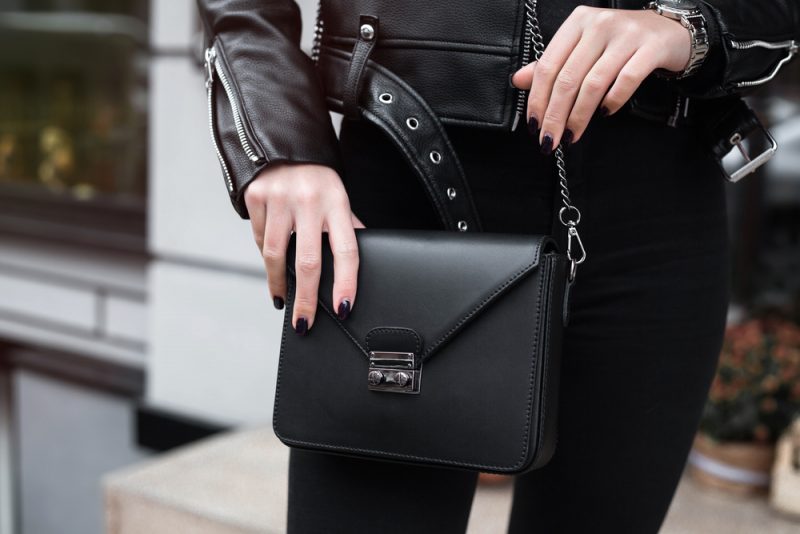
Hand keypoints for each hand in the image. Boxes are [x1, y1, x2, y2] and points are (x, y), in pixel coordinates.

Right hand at [244, 162, 365, 334]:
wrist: (281, 141)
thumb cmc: (317, 179)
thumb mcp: (338, 196)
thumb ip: (345, 228)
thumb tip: (356, 266)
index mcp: (337, 201)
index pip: (347, 249)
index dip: (346, 282)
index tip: (342, 308)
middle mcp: (308, 199)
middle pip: (308, 261)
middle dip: (306, 299)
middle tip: (305, 323)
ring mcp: (279, 197)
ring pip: (275, 255)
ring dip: (279, 283)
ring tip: (283, 299)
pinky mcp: (255, 196)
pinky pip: (259, 238)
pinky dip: (266, 254)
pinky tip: (272, 259)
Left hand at [510, 6, 691, 150]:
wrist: (669, 30)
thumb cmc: (619, 42)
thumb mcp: (582, 47)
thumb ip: (552, 64)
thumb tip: (518, 81)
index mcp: (577, 23)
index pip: (548, 66)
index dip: (537, 99)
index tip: (533, 125)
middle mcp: (599, 25)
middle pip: (568, 78)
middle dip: (555, 115)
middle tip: (549, 140)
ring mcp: (627, 34)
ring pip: (593, 83)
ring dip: (579, 116)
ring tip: (571, 135)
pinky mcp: (651, 47)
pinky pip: (626, 80)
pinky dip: (612, 101)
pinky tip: (604, 114)